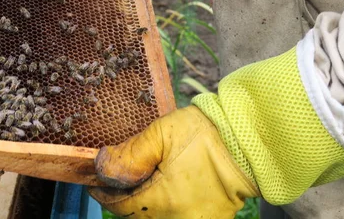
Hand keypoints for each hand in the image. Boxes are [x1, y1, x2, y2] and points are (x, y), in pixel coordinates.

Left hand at [89, 106, 258, 218]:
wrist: (248, 141)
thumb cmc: (206, 135)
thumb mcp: (162, 134)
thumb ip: (130, 153)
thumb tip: (101, 166)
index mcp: (162, 201)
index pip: (120, 206)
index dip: (103, 194)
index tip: (95, 183)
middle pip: (137, 216)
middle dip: (124, 200)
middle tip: (117, 181)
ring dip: (144, 205)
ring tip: (142, 183)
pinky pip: (176, 218)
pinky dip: (166, 208)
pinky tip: (165, 190)